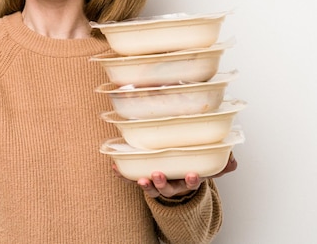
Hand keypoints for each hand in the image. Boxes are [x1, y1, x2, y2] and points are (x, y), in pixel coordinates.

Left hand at [112, 152, 237, 198]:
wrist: (177, 179)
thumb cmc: (190, 168)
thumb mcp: (208, 167)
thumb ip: (221, 164)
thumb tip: (233, 160)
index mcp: (187, 180)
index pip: (191, 182)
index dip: (191, 180)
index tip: (191, 175)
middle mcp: (173, 185)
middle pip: (168, 189)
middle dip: (163, 183)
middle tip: (158, 175)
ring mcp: (157, 185)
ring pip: (152, 189)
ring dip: (146, 184)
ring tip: (141, 177)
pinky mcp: (143, 180)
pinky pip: (132, 179)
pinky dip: (123, 175)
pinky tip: (115, 168)